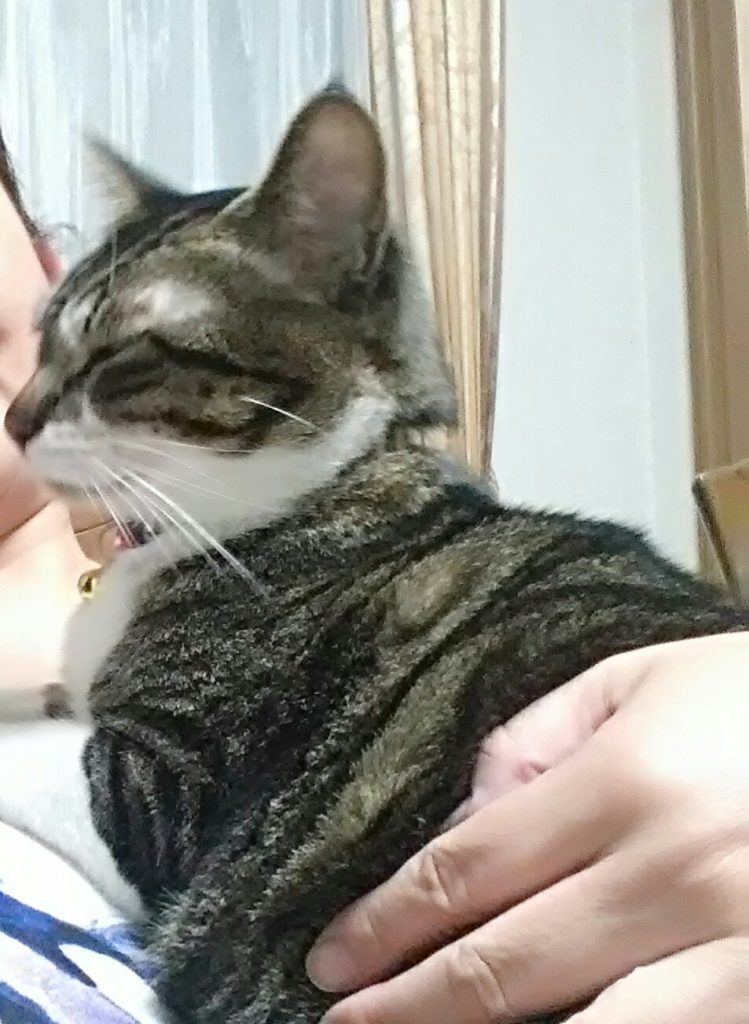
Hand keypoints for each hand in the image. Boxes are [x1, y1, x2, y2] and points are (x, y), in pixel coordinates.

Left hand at [307, 633, 748, 1022]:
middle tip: (346, 1023)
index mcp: (628, 783)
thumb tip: (464, 822)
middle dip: (410, 1006)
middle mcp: (677, 876)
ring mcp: (738, 954)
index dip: (387, 923)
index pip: (469, 870)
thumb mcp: (635, 681)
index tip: (334, 957)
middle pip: (508, 967)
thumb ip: (534, 740)